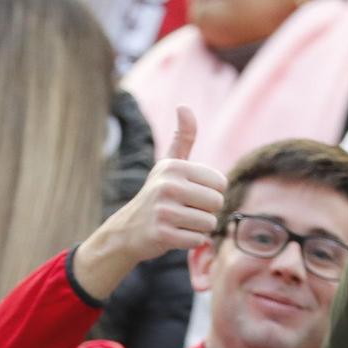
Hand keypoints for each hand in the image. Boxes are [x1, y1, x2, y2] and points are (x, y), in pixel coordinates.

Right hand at [71, 107, 228, 300]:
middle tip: (186, 211)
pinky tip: (175, 235)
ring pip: (208, 223)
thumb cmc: (156, 194)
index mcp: (174, 167)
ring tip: (180, 223)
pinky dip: (190, 241)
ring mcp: (163, 211)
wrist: (127, 230)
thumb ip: (182, 137)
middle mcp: (167, 186)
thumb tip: (184, 106)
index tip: (192, 195)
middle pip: (217, 203)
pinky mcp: (162, 234)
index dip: (211, 192)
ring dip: (199, 227)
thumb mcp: (168, 164)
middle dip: (207, 211)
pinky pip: (196, 240)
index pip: (220, 183)